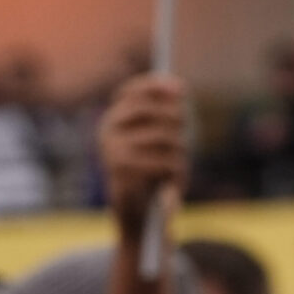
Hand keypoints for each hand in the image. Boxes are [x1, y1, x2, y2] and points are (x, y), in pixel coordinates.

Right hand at [98, 73, 189, 244]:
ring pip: (165, 136)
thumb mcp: (161, 134)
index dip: (157, 84)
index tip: (182, 88)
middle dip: (177, 117)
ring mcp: (113, 150)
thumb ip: (168, 108)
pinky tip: (173, 181)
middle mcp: (108, 129)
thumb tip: (179, 86)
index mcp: (114, 117)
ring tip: (178, 163)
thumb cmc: (153, 165)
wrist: (138, 208)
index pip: (132, 88)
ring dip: (181, 150)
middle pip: (152, 109)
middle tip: (185, 128)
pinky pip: (166, 162)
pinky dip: (178, 171)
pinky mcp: (125, 172)